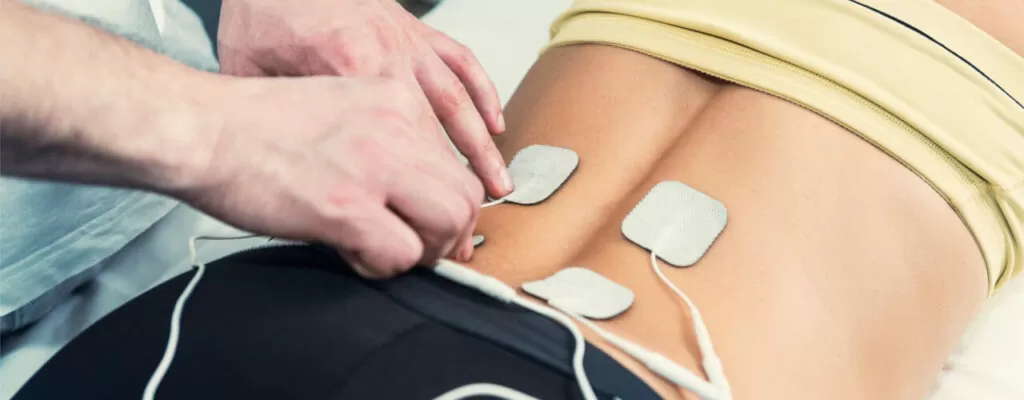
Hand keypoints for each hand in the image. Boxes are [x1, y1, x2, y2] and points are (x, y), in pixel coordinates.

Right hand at [181, 76, 485, 276]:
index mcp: (394, 101)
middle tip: (420, 248)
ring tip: (390, 252)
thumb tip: (411, 191)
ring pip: (449, 223)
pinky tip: (354, 255)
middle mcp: (394, 129)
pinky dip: (384, 267)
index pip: (454, 163)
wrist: (202, 128)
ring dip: (427, 252)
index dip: (448, 205)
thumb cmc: (255, 126)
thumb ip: (384, 142)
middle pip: (466, 196)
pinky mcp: (346, 207)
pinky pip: (401, 254)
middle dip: (451, 234)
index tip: (431, 225)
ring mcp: (373, 167)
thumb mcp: (340, 110)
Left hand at [217, 0, 510, 195]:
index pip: (395, 142)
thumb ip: (278, 126)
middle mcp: (389, 54)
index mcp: (351, 64)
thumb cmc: (264, 11)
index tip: (421, 229)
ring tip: (497, 187)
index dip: (413, 192)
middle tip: (467, 224)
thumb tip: (286, 174)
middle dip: (455, 184)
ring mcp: (408, 42)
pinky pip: (462, 61)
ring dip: (480, 148)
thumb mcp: (249, 70)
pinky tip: (495, 125)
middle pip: (433, 130)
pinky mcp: (417, 30)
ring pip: (458, 101)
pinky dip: (484, 94)